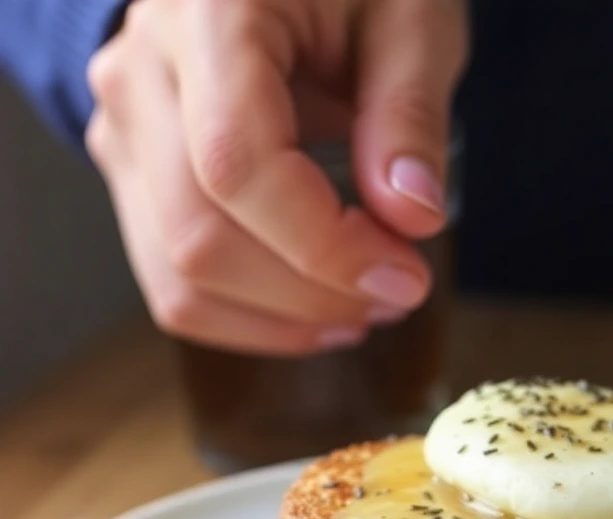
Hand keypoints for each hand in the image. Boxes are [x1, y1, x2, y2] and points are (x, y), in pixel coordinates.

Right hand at [85, 0, 466, 355]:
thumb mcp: (411, 18)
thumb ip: (409, 114)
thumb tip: (410, 218)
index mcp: (207, 14)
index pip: (239, 166)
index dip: (326, 246)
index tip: (405, 277)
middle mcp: (141, 73)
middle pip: (199, 237)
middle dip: (311, 294)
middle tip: (397, 295)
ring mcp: (127, 130)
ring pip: (178, 279)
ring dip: (281, 321)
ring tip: (363, 310)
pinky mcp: (137, 176)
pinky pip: (172, 284)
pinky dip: (247, 320)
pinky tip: (314, 315)